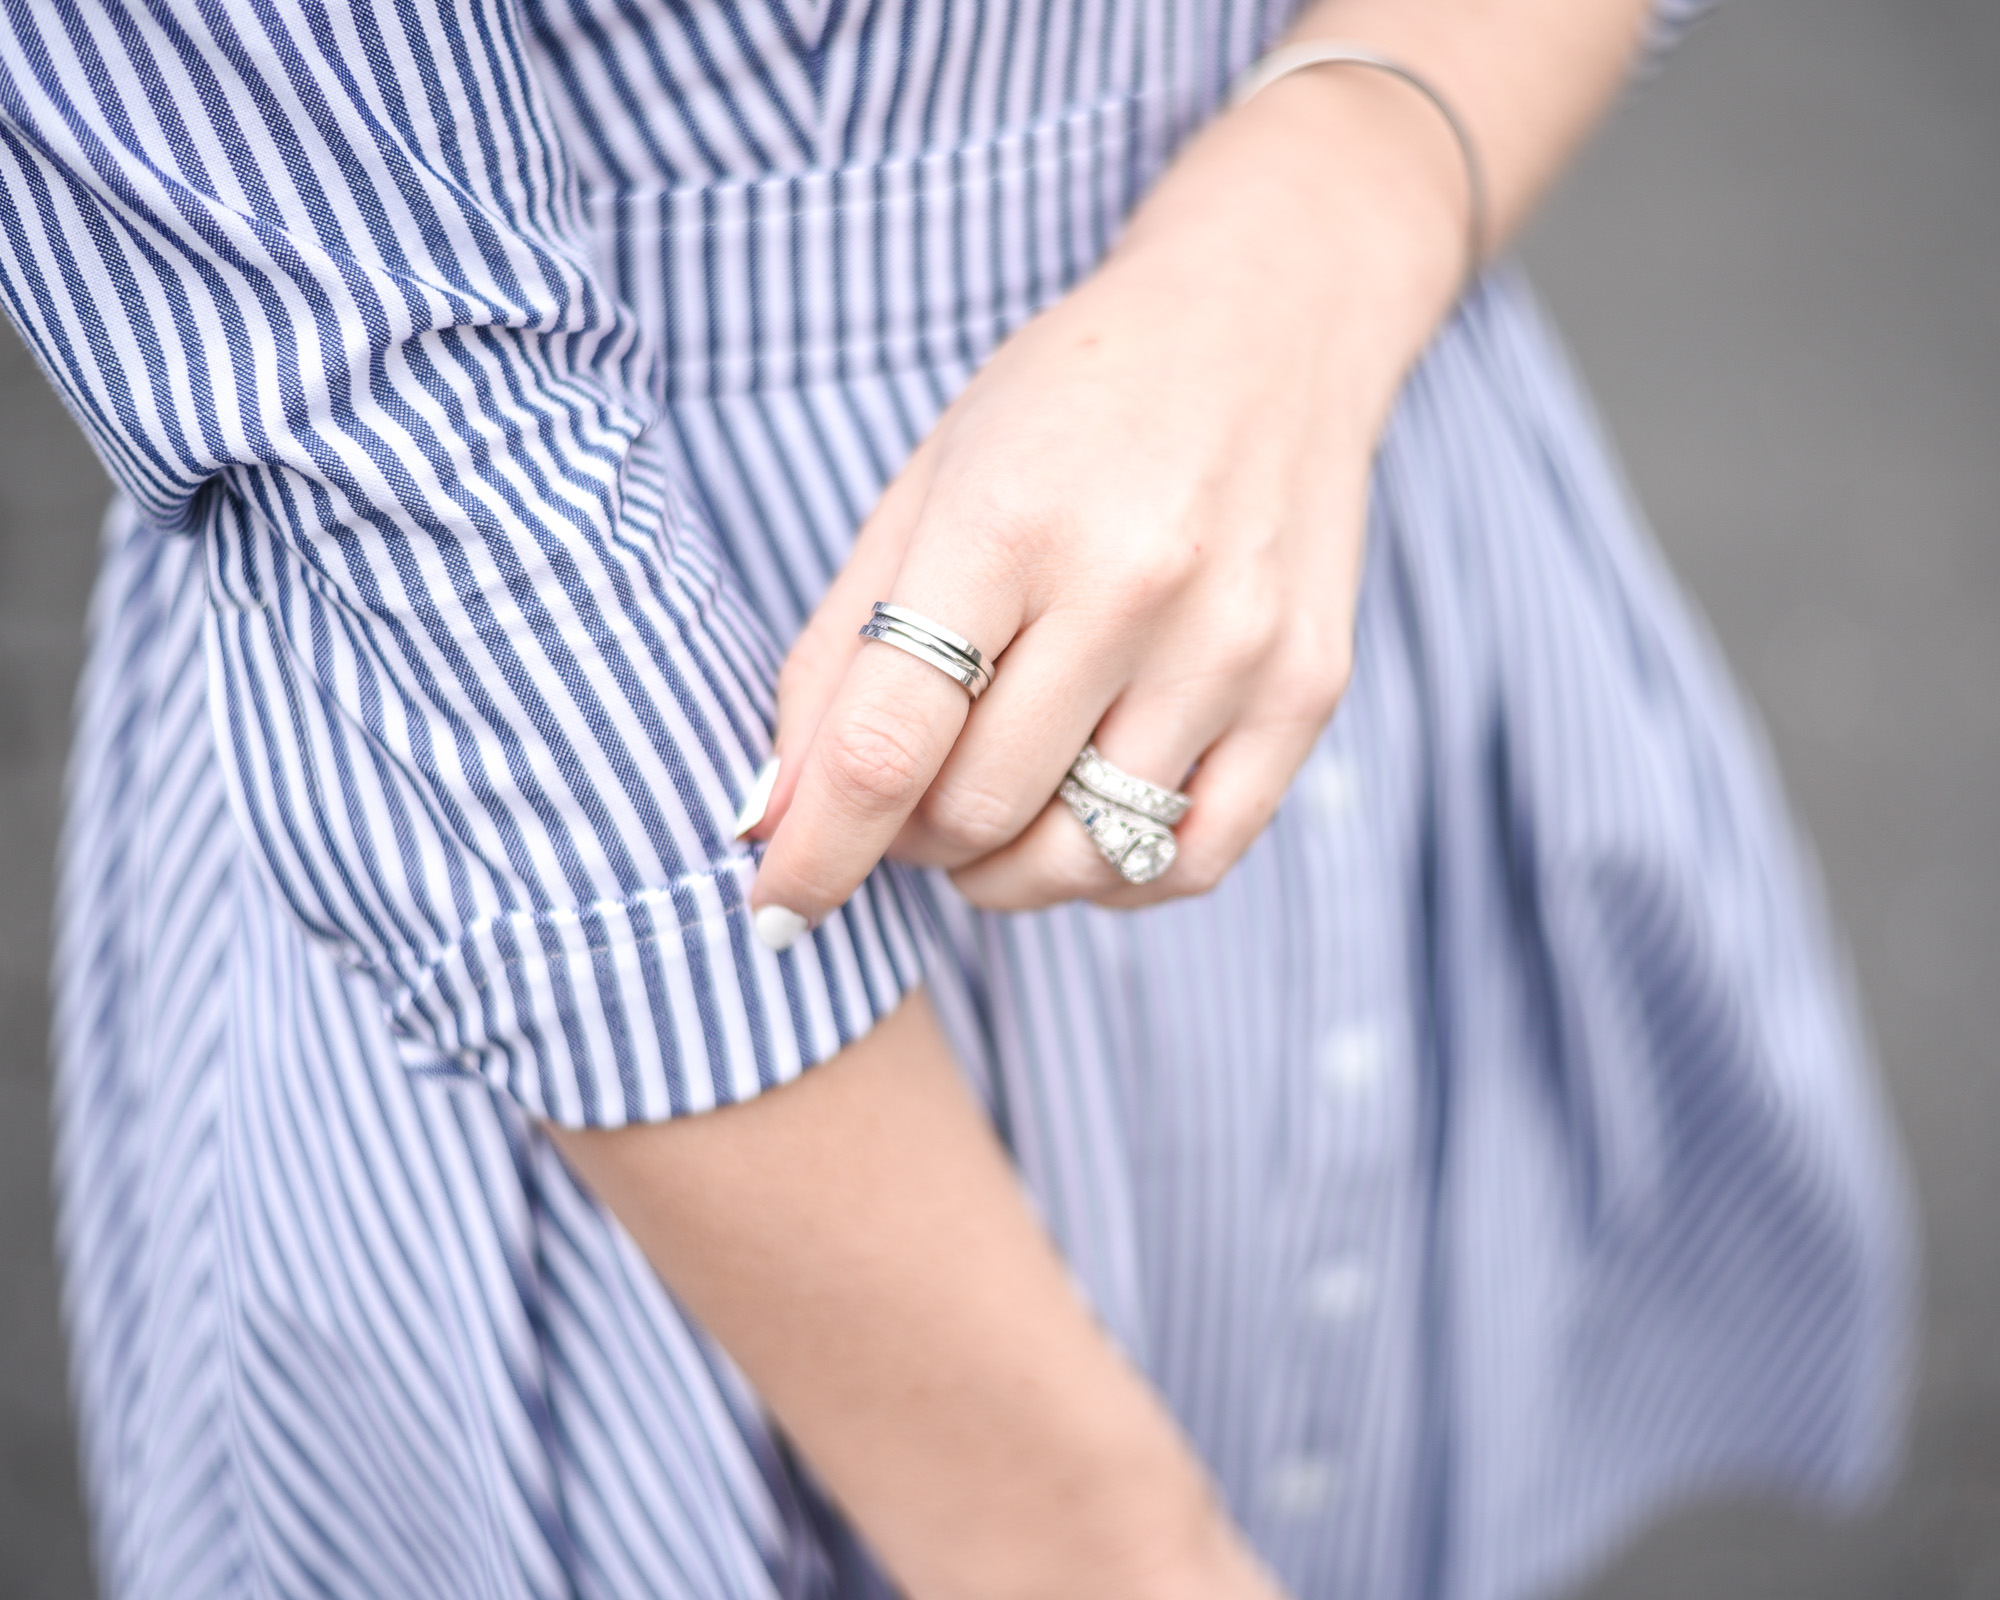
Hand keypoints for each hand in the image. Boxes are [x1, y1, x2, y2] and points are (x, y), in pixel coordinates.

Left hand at [745, 52, 1467, 936]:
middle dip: (911, 836)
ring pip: (1081, 858)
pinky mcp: (1305, 690)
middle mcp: (1133, 589)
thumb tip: (773, 818)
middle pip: (978, 813)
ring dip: (1004, 868)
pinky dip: (1112, 874)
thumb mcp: (926, 489)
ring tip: (993, 802)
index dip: (816, 850)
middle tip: (911, 791)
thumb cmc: (1070, 407)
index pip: (887, 745)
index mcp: (1007, 522)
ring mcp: (1234, 647)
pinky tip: (1083, 817)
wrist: (1267, 324)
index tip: (775, 908)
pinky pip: (1190, 861)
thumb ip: (838, 654)